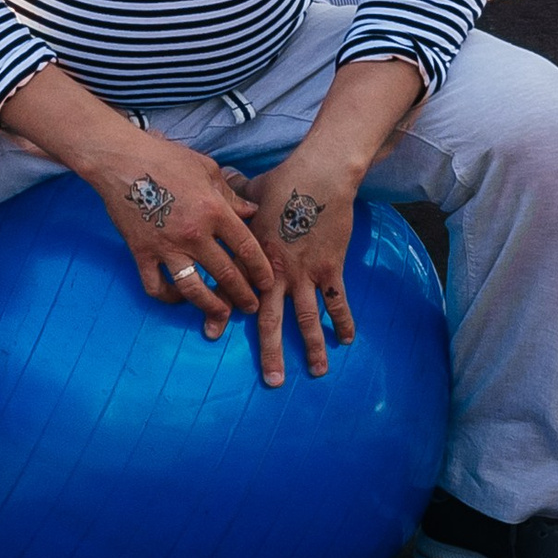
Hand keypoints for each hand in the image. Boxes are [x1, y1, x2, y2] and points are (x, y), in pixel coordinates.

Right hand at [94, 135, 273, 338]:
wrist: (121, 160)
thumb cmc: (165, 158)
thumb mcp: (207, 169)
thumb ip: (230, 195)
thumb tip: (251, 211)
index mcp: (213, 210)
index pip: (246, 247)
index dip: (260, 269)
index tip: (268, 282)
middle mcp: (193, 234)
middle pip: (225, 274)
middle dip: (242, 295)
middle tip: (251, 306)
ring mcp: (166, 247)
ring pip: (193, 289)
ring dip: (211, 306)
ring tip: (222, 314)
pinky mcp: (142, 253)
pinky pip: (156, 287)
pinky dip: (169, 297)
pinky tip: (179, 298)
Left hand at [238, 158, 357, 384]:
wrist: (319, 176)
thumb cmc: (282, 182)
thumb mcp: (250, 192)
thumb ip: (234, 198)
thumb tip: (219, 181)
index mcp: (254, 257)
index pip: (234, 291)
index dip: (220, 312)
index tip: (211, 335)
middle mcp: (278, 273)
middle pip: (272, 319)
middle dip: (271, 352)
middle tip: (273, 381)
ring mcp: (306, 273)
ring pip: (308, 318)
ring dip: (312, 346)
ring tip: (316, 372)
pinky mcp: (331, 268)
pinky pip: (337, 300)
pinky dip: (342, 320)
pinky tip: (346, 339)